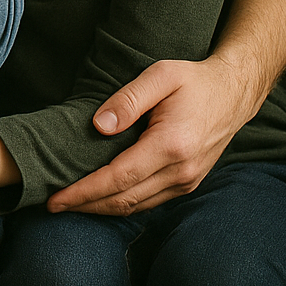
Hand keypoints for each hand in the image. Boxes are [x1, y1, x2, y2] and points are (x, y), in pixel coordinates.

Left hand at [47, 57, 253, 214]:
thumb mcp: (160, 76)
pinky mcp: (188, 182)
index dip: (84, 191)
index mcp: (171, 145)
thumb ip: (128, 100)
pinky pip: (150, 201)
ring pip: (137, 206)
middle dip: (85, 206)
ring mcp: (187, 180)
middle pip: (124, 199)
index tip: (55, 198)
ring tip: (70, 204)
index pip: (118, 178)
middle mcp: (181, 171)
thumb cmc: (193, 81)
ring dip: (101, 209)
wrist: (233, 93)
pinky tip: (100, 199)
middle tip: (52, 205)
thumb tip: (99, 126)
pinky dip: (122, 204)